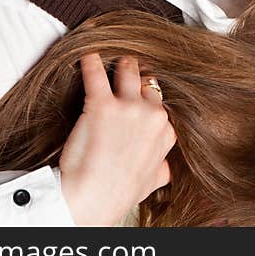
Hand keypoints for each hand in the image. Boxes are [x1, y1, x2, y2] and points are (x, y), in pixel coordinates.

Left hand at [59, 53, 175, 225]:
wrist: (94, 198)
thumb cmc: (119, 192)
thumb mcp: (152, 182)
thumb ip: (161, 168)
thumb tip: (165, 167)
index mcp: (165, 132)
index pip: (161, 105)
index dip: (149, 100)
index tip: (141, 98)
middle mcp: (152, 116)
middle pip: (149, 83)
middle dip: (138, 77)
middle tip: (128, 71)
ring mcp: (128, 107)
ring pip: (129, 70)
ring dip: (121, 64)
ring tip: (114, 59)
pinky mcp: (102, 103)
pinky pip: (96, 73)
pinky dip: (91, 63)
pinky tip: (89, 57)